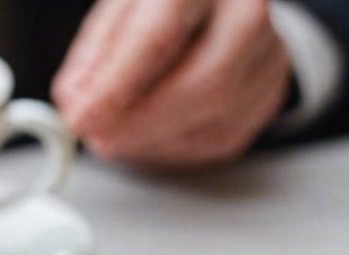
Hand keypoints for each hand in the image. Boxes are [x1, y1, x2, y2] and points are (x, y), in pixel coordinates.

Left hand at [51, 0, 290, 169]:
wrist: (219, 3)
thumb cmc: (166, 3)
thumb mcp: (122, 8)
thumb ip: (98, 51)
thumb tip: (77, 99)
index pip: (162, 34)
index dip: (119, 83)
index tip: (84, 115)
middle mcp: (246, 11)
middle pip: (206, 81)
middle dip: (142, 122)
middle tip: (99, 137)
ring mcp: (269, 52)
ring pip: (217, 117)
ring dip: (154, 140)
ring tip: (115, 137)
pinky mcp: (270, 90)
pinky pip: (223, 137)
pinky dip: (175, 147)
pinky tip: (148, 138)